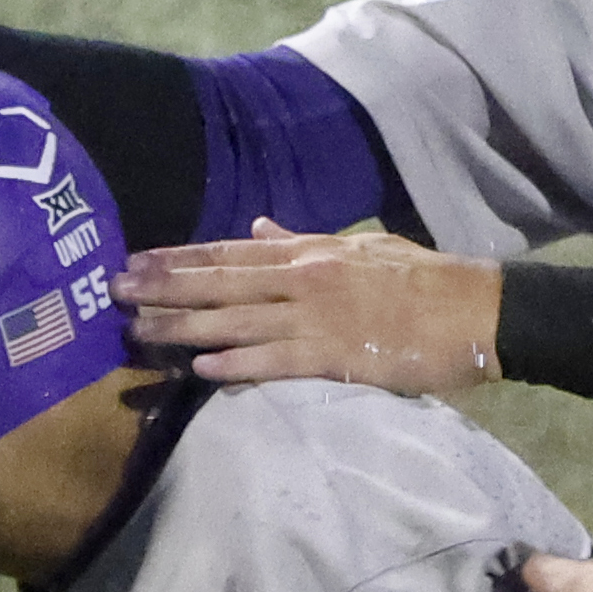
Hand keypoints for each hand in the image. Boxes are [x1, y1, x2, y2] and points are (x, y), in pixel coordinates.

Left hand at [119, 220, 503, 397]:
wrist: (480, 309)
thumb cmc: (423, 280)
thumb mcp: (361, 248)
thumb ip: (304, 238)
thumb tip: (256, 224)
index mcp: (311, 252)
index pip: (230, 251)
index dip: (178, 257)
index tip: (134, 259)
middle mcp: (306, 278)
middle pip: (221, 281)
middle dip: (164, 287)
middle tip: (112, 291)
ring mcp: (321, 317)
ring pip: (238, 320)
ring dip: (185, 326)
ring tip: (139, 331)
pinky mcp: (340, 356)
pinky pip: (278, 360)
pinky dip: (239, 362)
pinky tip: (202, 367)